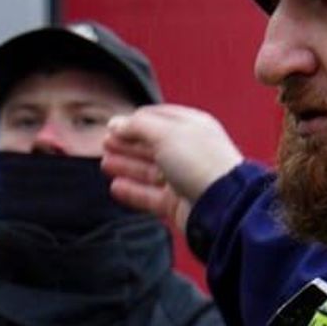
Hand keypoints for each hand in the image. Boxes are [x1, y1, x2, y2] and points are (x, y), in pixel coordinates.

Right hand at [103, 105, 242, 234]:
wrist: (221, 205)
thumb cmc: (200, 163)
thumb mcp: (165, 133)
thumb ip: (137, 126)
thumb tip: (115, 123)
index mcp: (191, 127)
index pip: (158, 119)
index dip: (135, 121)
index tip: (113, 125)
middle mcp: (189, 152)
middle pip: (152, 145)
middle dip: (127, 143)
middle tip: (105, 143)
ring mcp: (183, 179)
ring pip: (149, 171)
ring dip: (127, 166)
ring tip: (106, 163)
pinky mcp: (178, 204)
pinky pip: (150, 196)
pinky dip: (133, 191)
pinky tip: (116, 187)